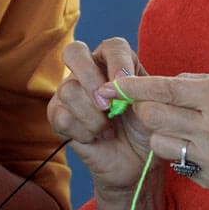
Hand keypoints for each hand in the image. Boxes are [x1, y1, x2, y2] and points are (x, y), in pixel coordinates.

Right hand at [48, 39, 155, 193]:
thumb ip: (137, 89)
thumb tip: (113, 87)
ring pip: (68, 90)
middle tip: (108, 106)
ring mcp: (69, 91)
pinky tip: (96, 137)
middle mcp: (89, 71)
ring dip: (92, 116)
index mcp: (115, 62)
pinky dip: (83, 131)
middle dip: (91, 79)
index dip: (117, 63)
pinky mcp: (58, 115)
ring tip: (108, 129)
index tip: (126, 84)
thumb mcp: (150, 106)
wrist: (137, 162)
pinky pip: (61, 116)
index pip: (112, 47)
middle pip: (74, 52)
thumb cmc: (144, 129)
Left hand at [106, 72, 208, 209]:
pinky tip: (205, 148)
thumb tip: (166, 82)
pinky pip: (181, 165)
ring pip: (159, 144)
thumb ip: (201, 82)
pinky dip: (185, 155)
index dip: (130, 86)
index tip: (111, 84)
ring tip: (184, 129)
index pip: (161, 89)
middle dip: (145, 110)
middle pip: (150, 118)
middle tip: (152, 107)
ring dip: (163, 135)